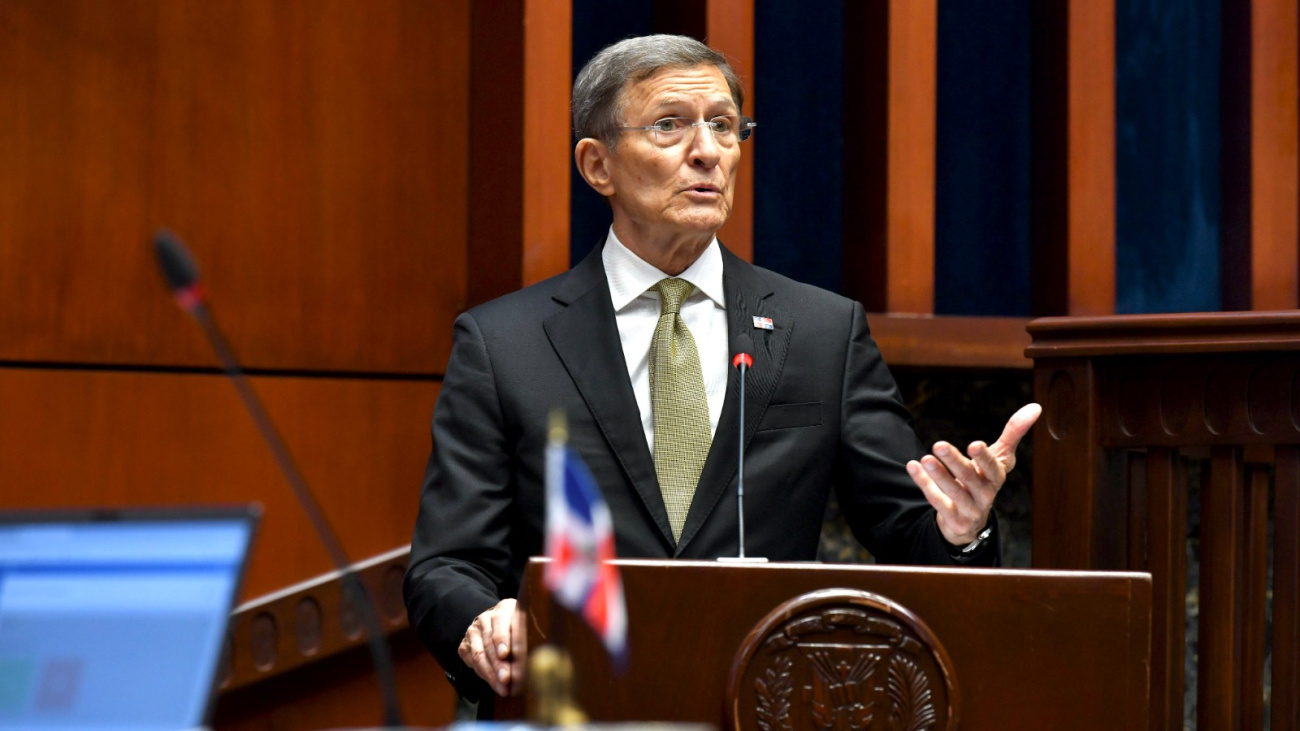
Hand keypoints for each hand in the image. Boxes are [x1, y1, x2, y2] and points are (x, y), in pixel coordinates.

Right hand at [458, 598, 525, 695]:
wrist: (499, 625)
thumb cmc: (519, 628)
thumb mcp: (526, 626)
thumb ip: (525, 636)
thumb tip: (530, 657)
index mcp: (503, 609)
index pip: (500, 623)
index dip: (502, 639)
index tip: (505, 654)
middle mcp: (485, 619)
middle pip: (489, 644)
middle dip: (498, 665)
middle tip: (506, 680)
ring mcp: (472, 632)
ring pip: (478, 655)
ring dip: (490, 674)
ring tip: (502, 688)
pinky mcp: (464, 645)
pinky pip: (471, 662)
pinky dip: (482, 674)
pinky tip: (493, 683)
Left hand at [906, 403, 1041, 545]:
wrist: (972, 520)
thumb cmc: (985, 479)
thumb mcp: (1000, 457)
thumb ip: (1014, 432)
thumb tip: (1036, 407)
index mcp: (997, 477)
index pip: (993, 466)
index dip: (984, 457)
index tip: (973, 444)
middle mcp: (986, 494)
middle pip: (970, 478)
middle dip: (955, 462)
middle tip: (938, 445)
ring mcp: (970, 509)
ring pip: (954, 492)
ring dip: (938, 476)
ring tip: (925, 459)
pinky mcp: (954, 520)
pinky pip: (938, 502)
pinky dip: (925, 484)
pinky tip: (913, 467)